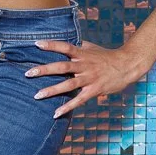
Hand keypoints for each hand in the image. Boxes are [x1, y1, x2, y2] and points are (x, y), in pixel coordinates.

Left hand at [26, 40, 149, 117]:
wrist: (128, 65)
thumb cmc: (108, 56)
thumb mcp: (93, 48)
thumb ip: (80, 46)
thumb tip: (69, 41)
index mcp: (82, 54)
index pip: (65, 47)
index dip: (51, 45)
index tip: (36, 44)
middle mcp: (84, 65)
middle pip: (62, 66)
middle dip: (44, 70)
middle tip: (28, 73)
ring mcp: (89, 78)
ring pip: (68, 84)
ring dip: (51, 90)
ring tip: (37, 95)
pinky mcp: (94, 90)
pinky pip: (78, 100)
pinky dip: (67, 107)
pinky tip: (55, 113)